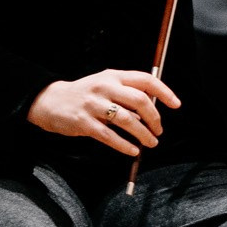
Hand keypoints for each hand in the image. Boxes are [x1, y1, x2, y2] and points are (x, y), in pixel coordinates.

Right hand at [26, 69, 179, 154]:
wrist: (50, 101)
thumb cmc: (84, 94)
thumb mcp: (105, 84)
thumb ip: (126, 92)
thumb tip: (152, 107)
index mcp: (113, 76)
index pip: (146, 80)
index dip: (164, 92)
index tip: (176, 104)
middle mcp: (105, 87)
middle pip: (140, 100)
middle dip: (155, 118)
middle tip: (159, 130)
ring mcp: (94, 105)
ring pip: (127, 120)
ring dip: (143, 134)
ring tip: (151, 143)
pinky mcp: (84, 123)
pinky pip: (109, 136)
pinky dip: (125, 145)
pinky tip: (133, 151)